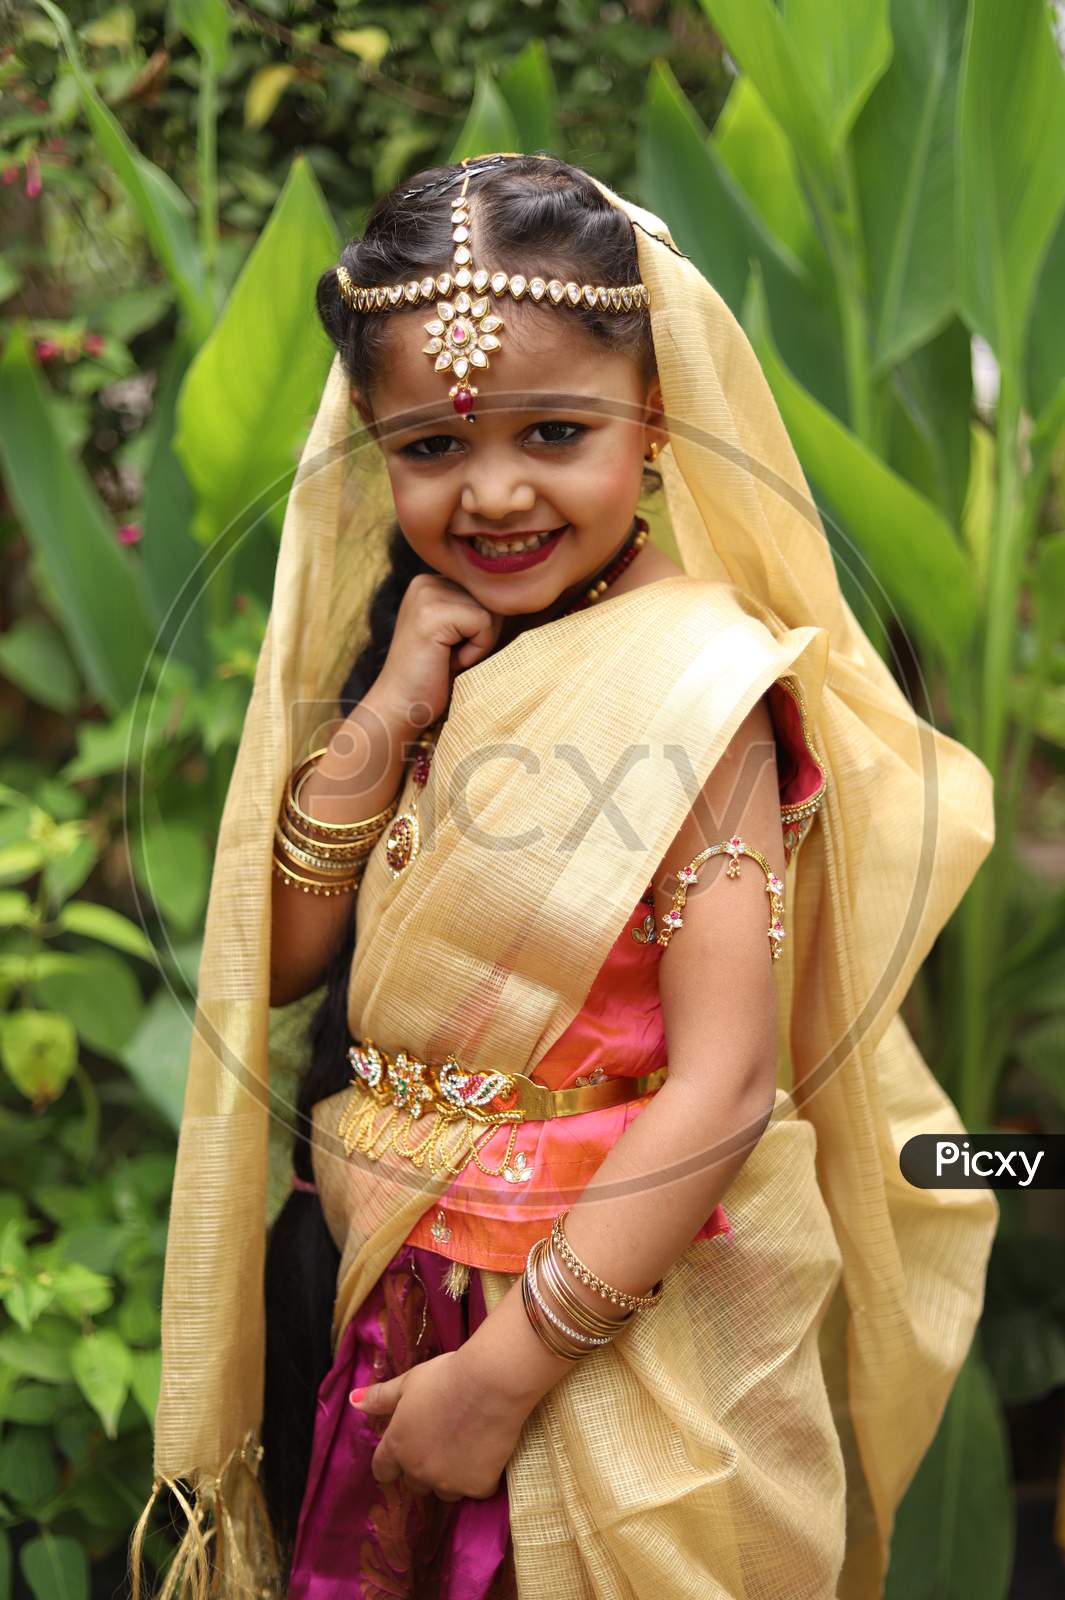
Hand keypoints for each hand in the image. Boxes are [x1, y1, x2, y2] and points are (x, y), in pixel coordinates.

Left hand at [352, 1346, 530, 1501]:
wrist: (490, 1383)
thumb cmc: (446, 1376)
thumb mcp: (409, 1382)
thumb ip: (380, 1397)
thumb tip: (352, 1400)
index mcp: (397, 1445)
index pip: (382, 1470)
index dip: (391, 1464)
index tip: (403, 1454)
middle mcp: (418, 1470)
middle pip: (415, 1483)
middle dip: (425, 1468)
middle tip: (443, 1441)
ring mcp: (448, 1482)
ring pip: (445, 1491)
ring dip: (452, 1476)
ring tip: (467, 1447)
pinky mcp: (478, 1487)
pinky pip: (477, 1489)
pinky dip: (482, 1476)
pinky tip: (489, 1451)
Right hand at [370, 574, 502, 730]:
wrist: (401, 707)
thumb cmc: (435, 676)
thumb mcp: (457, 632)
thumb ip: (476, 607)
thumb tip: (518, 593)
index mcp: (431, 581)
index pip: (485, 590)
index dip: (481, 626)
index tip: (451, 647)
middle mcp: (426, 581)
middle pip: (490, 598)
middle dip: (481, 634)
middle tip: (449, 655)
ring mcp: (427, 594)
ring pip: (490, 610)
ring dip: (479, 643)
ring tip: (448, 658)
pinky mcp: (433, 614)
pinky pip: (483, 624)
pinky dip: (475, 650)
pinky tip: (449, 662)